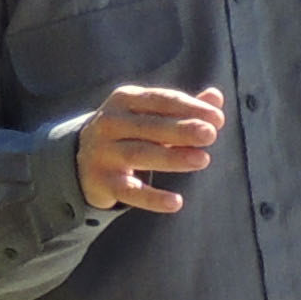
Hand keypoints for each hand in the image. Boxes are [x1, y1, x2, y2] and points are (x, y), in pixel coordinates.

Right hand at [77, 84, 224, 214]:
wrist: (82, 159)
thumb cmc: (130, 132)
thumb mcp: (151, 115)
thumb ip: (183, 108)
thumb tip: (216, 97)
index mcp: (125, 100)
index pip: (160, 100)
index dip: (190, 108)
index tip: (218, 118)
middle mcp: (110, 123)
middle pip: (150, 126)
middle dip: (181, 129)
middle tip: (210, 135)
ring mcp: (103, 152)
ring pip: (140, 154)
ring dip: (172, 157)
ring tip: (203, 159)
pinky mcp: (103, 182)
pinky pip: (129, 191)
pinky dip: (152, 198)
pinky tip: (176, 202)